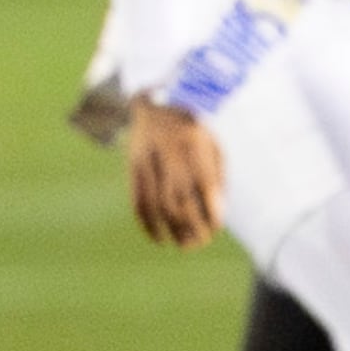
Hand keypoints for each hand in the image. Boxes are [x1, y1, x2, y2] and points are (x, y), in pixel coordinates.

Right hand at [125, 99, 226, 250]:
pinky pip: (138, 201)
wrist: (156, 105)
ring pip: (158, 204)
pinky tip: (159, 238)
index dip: (210, 209)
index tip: (216, 227)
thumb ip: (216, 176)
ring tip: (183, 245)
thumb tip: (217, 213)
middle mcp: (169, 151)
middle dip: (191, 225)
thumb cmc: (193, 131)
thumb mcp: (211, 144)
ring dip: (171, 229)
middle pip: (180, 198)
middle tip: (200, 243)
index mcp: (195, 142)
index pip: (204, 182)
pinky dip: (147, 224)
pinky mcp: (132, 168)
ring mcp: (147, 160)